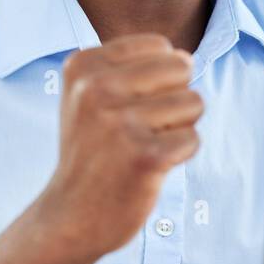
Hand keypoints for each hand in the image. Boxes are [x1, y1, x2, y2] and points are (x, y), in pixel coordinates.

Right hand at [37, 34, 202, 257]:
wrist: (70, 216)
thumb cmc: (93, 151)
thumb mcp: (91, 95)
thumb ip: (133, 67)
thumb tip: (189, 59)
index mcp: (83, 65)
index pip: (160, 46)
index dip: (159, 78)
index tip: (127, 107)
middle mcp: (96, 89)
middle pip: (181, 68)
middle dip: (175, 99)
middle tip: (141, 129)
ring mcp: (119, 123)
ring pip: (193, 102)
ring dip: (178, 128)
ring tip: (142, 147)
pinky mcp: (144, 156)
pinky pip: (193, 138)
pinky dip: (179, 155)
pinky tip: (149, 168)